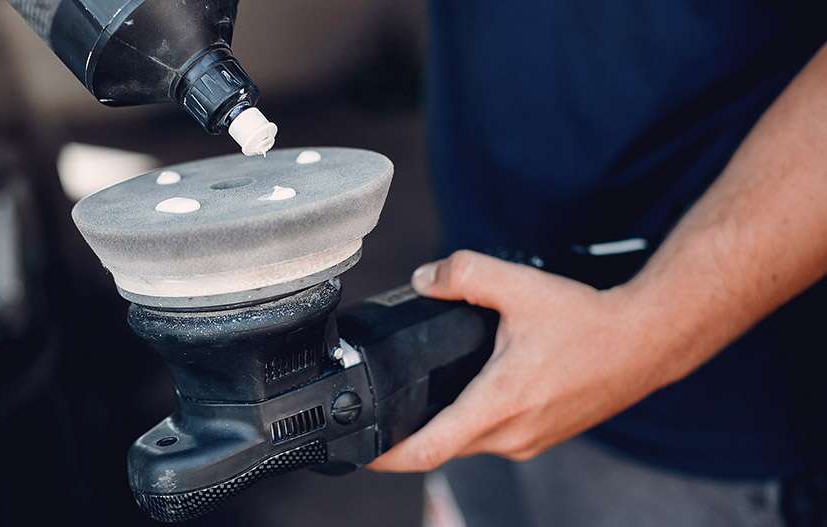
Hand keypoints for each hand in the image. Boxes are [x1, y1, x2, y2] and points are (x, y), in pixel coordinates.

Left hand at [368, 250, 676, 471]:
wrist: (645, 342)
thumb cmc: (588, 322)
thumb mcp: (519, 286)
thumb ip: (463, 274)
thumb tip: (423, 279)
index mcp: (500, 403)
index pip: (429, 448)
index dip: (387, 454)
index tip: (360, 450)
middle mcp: (512, 435)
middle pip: (442, 447)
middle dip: (409, 435)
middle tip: (384, 410)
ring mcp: (529, 442)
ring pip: (469, 444)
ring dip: (444, 427)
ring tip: (425, 396)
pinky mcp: (543, 438)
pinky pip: (493, 439)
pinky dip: (472, 423)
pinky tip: (471, 394)